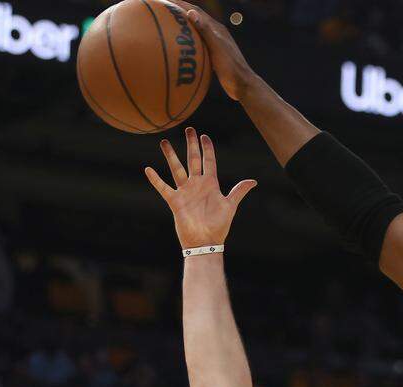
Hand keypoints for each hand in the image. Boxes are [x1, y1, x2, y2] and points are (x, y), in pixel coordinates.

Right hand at [145, 127, 255, 248]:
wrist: (206, 242)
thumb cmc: (219, 225)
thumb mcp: (230, 206)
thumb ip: (239, 191)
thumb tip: (254, 181)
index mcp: (211, 184)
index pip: (209, 161)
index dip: (207, 149)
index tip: (204, 135)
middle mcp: (197, 185)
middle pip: (193, 160)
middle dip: (191, 145)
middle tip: (189, 129)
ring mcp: (185, 192)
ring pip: (176, 169)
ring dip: (170, 156)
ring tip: (164, 141)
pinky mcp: (175, 201)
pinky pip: (163, 188)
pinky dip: (156, 180)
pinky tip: (148, 169)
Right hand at [165, 0, 255, 99]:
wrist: (243, 86)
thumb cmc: (231, 68)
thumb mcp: (217, 48)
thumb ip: (205, 31)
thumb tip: (191, 13)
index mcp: (217, 29)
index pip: (196, 11)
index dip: (180, 3)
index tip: (164, 0)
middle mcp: (215, 34)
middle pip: (194, 19)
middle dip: (178, 13)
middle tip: (161, 11)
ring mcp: (214, 45)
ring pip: (195, 33)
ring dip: (181, 28)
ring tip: (165, 28)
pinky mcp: (213, 56)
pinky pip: (196, 46)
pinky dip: (185, 44)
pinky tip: (175, 50)